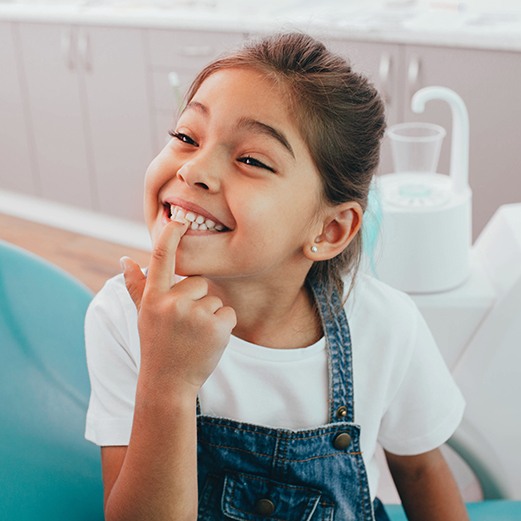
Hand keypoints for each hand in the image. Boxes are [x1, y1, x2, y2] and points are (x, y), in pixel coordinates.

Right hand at [121, 220, 236, 394]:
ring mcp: (195, 315)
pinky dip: (223, 326)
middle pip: (199, 282)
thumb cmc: (156, 345)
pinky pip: (228, 313)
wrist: (168, 383)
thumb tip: (124, 259)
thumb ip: (136, 286)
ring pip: (214, 299)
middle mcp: (172, 303)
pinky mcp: (216, 327)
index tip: (179, 217)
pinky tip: (208, 341)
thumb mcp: (143, 315)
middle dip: (197, 300)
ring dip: (209, 315)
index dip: (171, 234)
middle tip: (184, 325)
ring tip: (194, 336)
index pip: (161, 257)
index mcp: (153, 297)